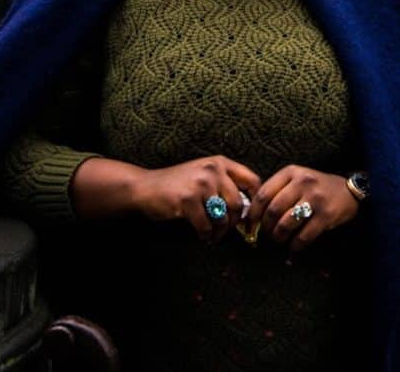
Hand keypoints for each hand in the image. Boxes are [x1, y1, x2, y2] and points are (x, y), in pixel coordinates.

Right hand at [131, 156, 259, 243]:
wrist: (144, 187)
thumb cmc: (177, 186)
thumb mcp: (204, 176)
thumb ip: (225, 186)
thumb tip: (249, 213)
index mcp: (220, 163)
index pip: (253, 181)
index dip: (256, 202)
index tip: (250, 218)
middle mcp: (213, 169)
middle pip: (239, 204)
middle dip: (234, 224)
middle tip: (225, 233)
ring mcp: (200, 183)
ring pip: (223, 217)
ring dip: (219, 233)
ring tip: (213, 237)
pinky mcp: (187, 199)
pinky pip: (207, 225)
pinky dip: (206, 235)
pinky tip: (202, 235)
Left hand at [248, 165, 358, 252]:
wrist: (348, 190)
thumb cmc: (316, 187)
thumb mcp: (297, 179)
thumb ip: (277, 190)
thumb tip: (253, 215)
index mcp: (291, 172)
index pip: (263, 193)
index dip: (254, 212)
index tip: (250, 224)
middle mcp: (303, 182)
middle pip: (273, 210)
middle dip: (266, 227)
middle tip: (266, 234)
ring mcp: (315, 198)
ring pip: (286, 224)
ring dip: (279, 236)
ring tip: (279, 239)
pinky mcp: (326, 214)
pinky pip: (304, 235)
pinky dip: (295, 245)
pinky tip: (293, 247)